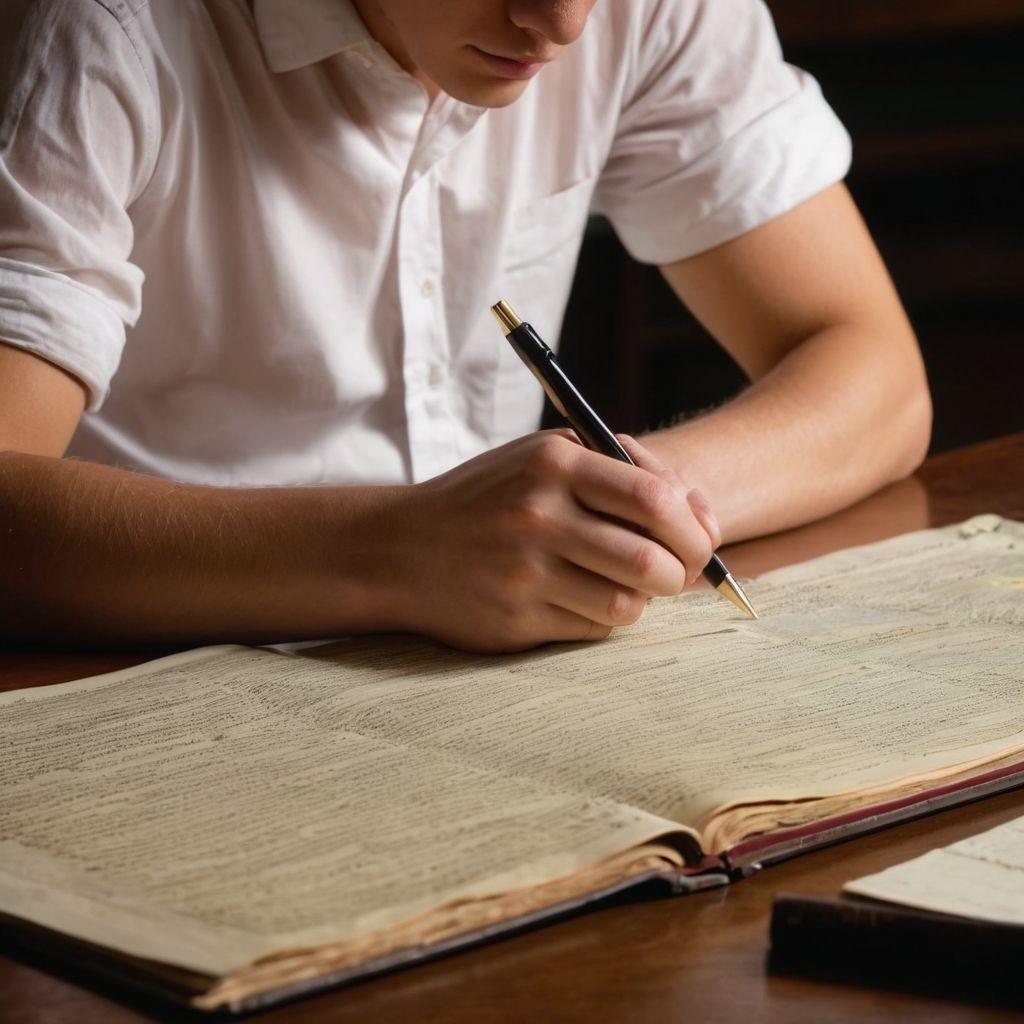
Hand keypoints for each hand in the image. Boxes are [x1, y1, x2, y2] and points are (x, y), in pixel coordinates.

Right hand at [381, 430, 720, 651]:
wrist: (399, 548)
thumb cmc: (487, 499)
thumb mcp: (541, 458)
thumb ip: (617, 470)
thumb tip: (697, 509)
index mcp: (554, 463)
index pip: (656, 499)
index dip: (696, 525)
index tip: (703, 538)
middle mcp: (539, 515)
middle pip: (652, 559)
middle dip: (683, 572)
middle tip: (678, 572)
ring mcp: (525, 572)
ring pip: (627, 602)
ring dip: (641, 599)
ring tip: (625, 584)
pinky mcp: (515, 619)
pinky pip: (591, 629)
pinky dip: (601, 618)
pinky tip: (580, 599)